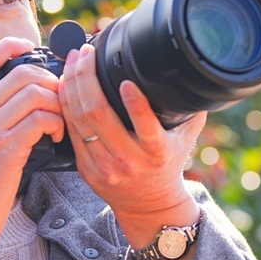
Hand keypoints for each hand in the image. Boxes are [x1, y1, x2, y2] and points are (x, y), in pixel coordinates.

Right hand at [0, 37, 62, 259]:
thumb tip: (11, 102)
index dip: (10, 46)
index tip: (30, 48)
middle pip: (20, 73)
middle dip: (49, 81)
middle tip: (58, 98)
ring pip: (34, 93)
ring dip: (57, 104)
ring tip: (59, 121)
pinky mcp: (5, 151)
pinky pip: (40, 119)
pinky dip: (56, 122)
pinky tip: (56, 135)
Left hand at [60, 45, 203, 259]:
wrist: (149, 206)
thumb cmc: (167, 164)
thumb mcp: (185, 139)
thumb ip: (190, 109)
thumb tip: (196, 76)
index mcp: (156, 152)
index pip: (145, 126)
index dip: (134, 103)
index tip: (126, 80)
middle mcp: (129, 160)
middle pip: (98, 114)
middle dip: (87, 78)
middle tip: (84, 53)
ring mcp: (104, 166)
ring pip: (79, 120)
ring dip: (72, 86)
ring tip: (72, 61)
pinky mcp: (86, 169)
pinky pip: (71, 131)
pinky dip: (65, 105)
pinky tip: (64, 86)